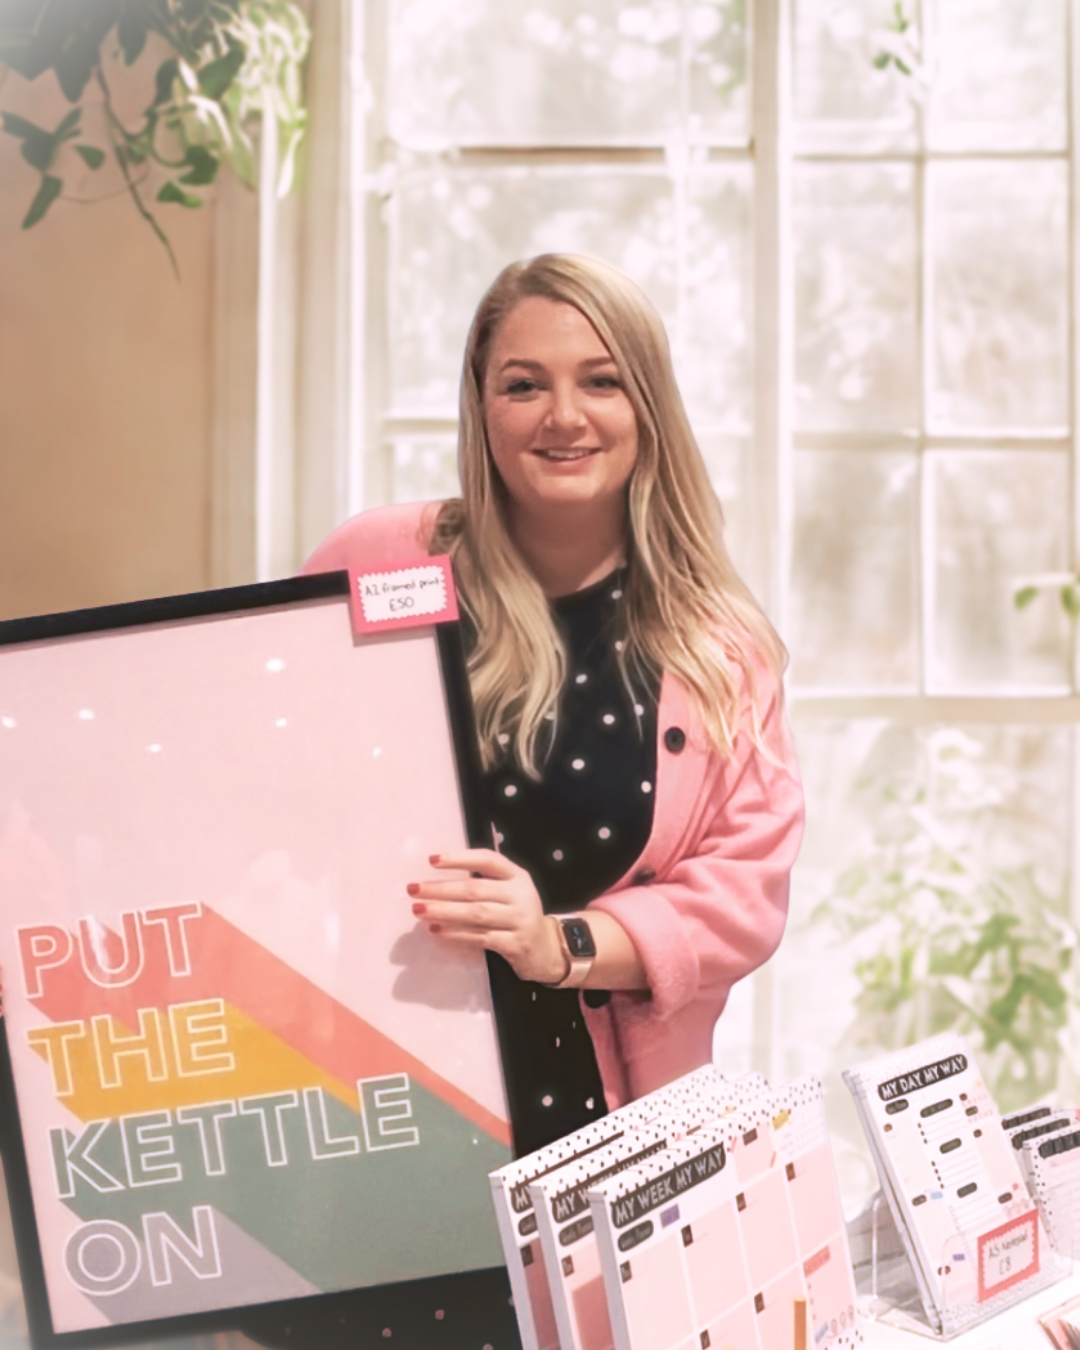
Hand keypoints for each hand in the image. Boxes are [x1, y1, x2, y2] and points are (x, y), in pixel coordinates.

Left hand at [407, 849, 567, 984]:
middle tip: (414, 889)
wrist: (545, 950)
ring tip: (419, 910)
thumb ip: (484, 882)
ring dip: (444, 911)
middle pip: (476, 889)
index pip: (488, 860)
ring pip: (476, 913)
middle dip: (441, 889)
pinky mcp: (515, 944)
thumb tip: (436, 877)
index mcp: (517, 876)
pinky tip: (437, 930)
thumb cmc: (516, 915)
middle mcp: (521, 895)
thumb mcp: (509, 892)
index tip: (431, 860)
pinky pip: (480, 937)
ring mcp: (520, 920)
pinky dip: (455, 934)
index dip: (460, 858)